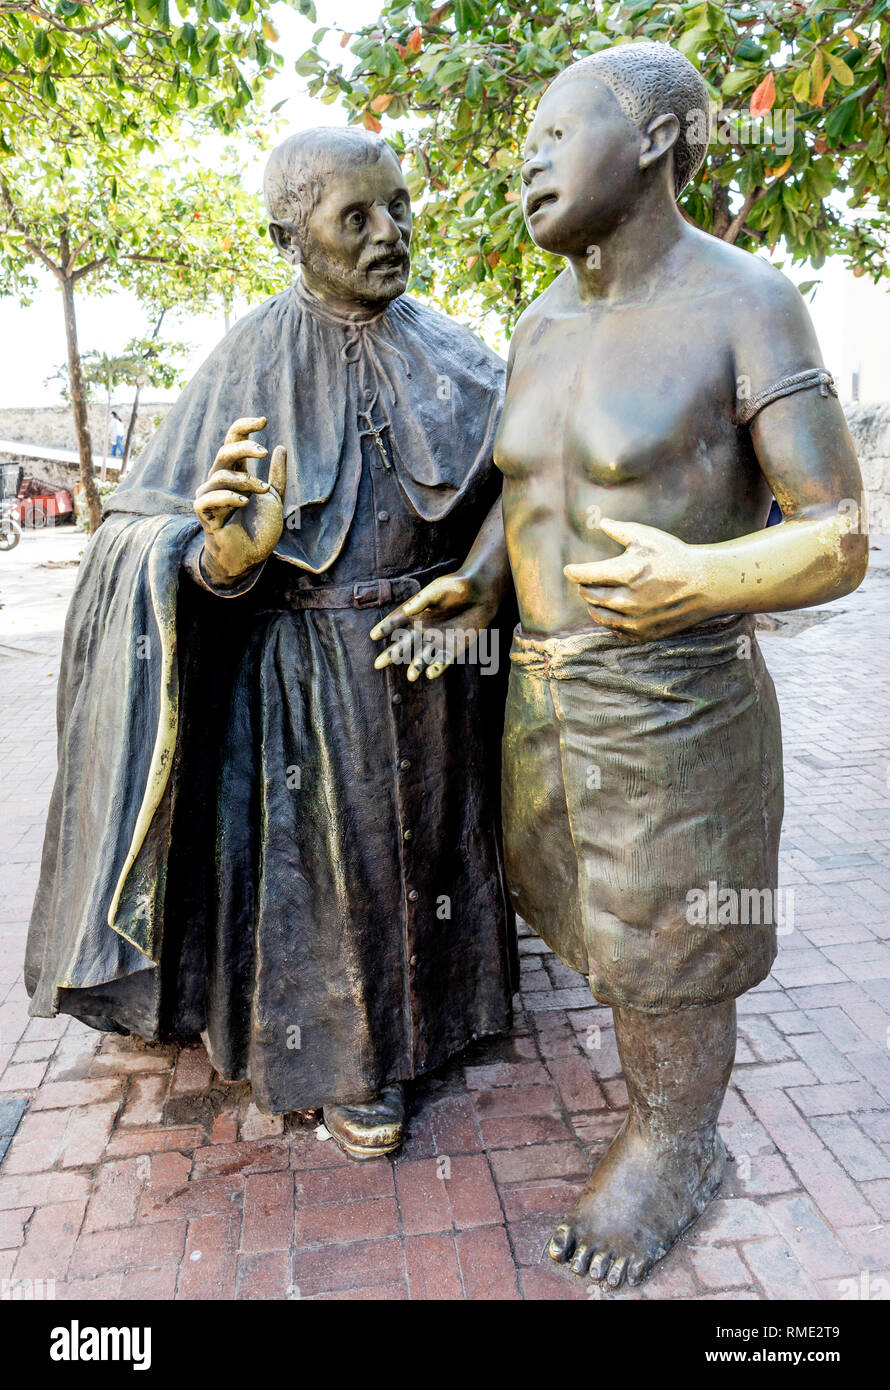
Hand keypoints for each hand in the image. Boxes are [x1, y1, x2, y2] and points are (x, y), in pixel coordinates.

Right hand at [194, 416, 286, 585]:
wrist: (251, 556)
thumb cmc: (259, 528)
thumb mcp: (274, 497)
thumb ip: (277, 474)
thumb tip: (280, 447)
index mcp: (235, 473)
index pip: (233, 441)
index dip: (244, 427)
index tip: (264, 420)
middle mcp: (219, 481)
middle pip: (225, 452)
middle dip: (245, 447)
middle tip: (264, 452)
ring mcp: (210, 497)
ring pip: (221, 475)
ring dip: (246, 480)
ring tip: (262, 491)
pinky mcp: (205, 514)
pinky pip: (208, 498)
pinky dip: (228, 497)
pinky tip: (245, 502)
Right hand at [370, 572, 497, 680]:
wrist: (482, 594)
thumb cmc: (458, 587)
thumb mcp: (439, 589)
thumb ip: (423, 600)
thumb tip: (407, 610)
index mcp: (416, 612)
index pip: (396, 621)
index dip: (385, 627)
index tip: (373, 635)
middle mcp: (423, 628)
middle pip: (403, 644)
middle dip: (391, 654)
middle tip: (377, 664)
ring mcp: (437, 640)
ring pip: (422, 657)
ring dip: (416, 667)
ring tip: (411, 676)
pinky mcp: (452, 648)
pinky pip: (442, 661)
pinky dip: (436, 668)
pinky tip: (430, 674)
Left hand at [564, 516, 711, 640]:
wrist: (705, 584)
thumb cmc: (675, 557)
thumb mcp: (648, 537)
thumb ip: (621, 530)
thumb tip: (600, 522)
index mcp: (627, 573)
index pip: (586, 576)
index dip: (574, 572)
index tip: (569, 570)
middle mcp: (629, 600)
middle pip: (590, 596)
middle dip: (584, 587)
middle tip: (585, 581)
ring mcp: (636, 619)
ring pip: (599, 615)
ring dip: (592, 605)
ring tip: (595, 596)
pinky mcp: (643, 632)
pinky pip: (615, 629)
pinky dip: (608, 620)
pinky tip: (610, 610)